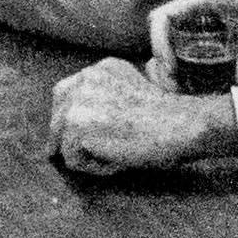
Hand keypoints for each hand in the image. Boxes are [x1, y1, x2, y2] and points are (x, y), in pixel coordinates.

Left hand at [47, 58, 237, 180]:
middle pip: (56, 118)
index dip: (70, 120)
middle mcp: (84, 79)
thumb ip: (105, 96)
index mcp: (99, 69)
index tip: (80, 137)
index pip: (65, 94)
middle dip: (67, 140)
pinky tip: (118, 160)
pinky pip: (73, 161)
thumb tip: (79, 125)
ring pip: (63, 142)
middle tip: (88, 155)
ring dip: (87, 155)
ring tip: (117, 155)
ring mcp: (78, 101)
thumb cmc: (167, 118)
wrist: (181, 125)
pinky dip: (94, 168)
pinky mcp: (76, 127)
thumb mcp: (133, 91)